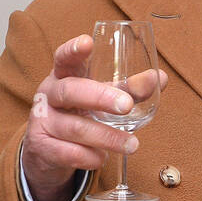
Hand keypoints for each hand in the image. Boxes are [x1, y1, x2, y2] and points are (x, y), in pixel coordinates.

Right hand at [22, 34, 167, 200]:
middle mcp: (49, 94)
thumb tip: (159, 78)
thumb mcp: (100, 97)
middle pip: (70, 91)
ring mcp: (42, 121)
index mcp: (64, 75)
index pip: (64, 58)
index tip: (87, 42)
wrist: (48, 150)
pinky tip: (103, 158)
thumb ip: (128, 89)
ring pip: (75, 127)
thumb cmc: (80, 113)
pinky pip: (68, 153)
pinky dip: (91, 157)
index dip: (73, 50)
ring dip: (107, 137)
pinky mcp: (42, 147)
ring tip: (132, 145)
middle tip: (127, 106)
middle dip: (100, 97)